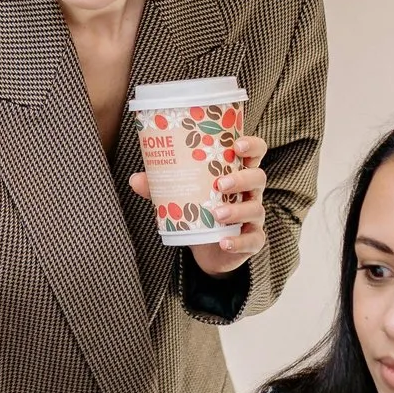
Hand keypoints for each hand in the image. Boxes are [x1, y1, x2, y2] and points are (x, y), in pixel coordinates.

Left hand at [131, 133, 270, 276]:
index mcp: (236, 173)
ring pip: (255, 209)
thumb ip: (160, 186)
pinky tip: (223, 241)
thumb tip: (135, 179)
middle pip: (258, 178)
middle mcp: (250, 193)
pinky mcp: (252, 240)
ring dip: (237, 210)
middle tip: (219, 184)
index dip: (252, 146)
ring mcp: (253, 217)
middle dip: (241, 178)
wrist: (206, 248)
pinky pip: (253, 240)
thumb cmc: (199, 210)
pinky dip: (238, 242)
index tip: (238, 144)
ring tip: (216, 213)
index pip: (255, 153)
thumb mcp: (181, 195)